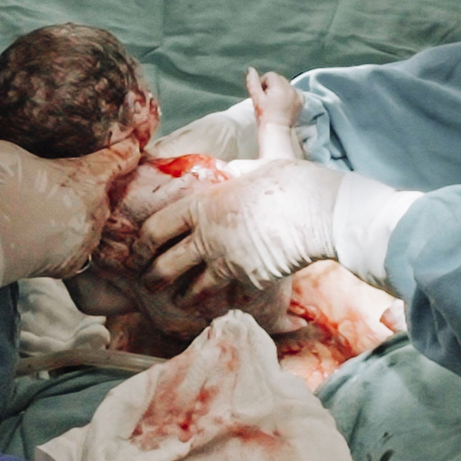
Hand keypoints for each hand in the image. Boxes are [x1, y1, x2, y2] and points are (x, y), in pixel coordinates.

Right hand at [0, 128, 139, 281]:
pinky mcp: (77, 262)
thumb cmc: (1, 191)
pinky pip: (80, 248)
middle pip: (105, 191)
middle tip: (68, 183)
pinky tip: (50, 236)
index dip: (126, 147)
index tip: (128, 143)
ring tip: (54, 212)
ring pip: (94, 221)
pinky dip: (68, 241)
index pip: (123, 156)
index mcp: (89, 177)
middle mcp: (97, 207)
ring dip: (80, 215)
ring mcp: (89, 237)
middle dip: (90, 186)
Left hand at [130, 159, 343, 298]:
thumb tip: (240, 155)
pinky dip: (226, 302)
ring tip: (180, 302)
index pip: (157, 227)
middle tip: (149, 283)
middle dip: (152, 278)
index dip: (142, 243)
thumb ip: (242, 166)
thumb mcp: (260, 162)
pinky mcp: (250, 282)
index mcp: (204, 205)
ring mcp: (228, 262)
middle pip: (165, 265)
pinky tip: (225, 305)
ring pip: (193, 289)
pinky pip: (231, 298)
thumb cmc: (292, 182)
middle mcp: (208, 237)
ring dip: (183, 298)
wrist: (320, 212)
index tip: (139, 250)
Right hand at [245, 67, 303, 125]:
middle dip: (272, 86)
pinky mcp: (301, 102)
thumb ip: (252, 82)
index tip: (261, 95)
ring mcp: (297, 95)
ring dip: (280, 90)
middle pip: (279, 79)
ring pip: (286, 85)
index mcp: (279, 86)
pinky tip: (283, 104)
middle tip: (267, 100)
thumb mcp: (255, 98)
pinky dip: (289, 95)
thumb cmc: (264, 116)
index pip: (270, 75)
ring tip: (275, 103)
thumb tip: (250, 69)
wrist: (276, 131)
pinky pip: (294, 92)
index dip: (262, 83)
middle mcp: (290, 88)